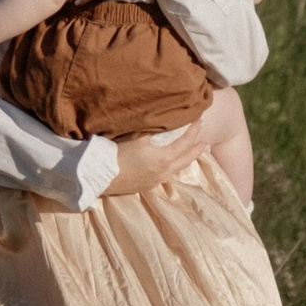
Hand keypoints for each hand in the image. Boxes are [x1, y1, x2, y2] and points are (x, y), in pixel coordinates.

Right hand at [99, 111, 213, 193]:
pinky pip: (167, 176)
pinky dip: (174, 167)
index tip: (200, 121)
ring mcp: (155, 181)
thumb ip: (153, 128)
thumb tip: (164, 118)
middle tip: (205, 140)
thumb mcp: (137, 136)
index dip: (194, 132)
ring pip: (177, 170)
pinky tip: (170, 164)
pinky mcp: (146, 186)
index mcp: (164, 158)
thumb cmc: (118, 154)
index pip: (185, 143)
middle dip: (196, 149)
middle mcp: (164, 172)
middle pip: (186, 159)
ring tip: (191, 152)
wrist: (101, 176)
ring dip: (186, 159)